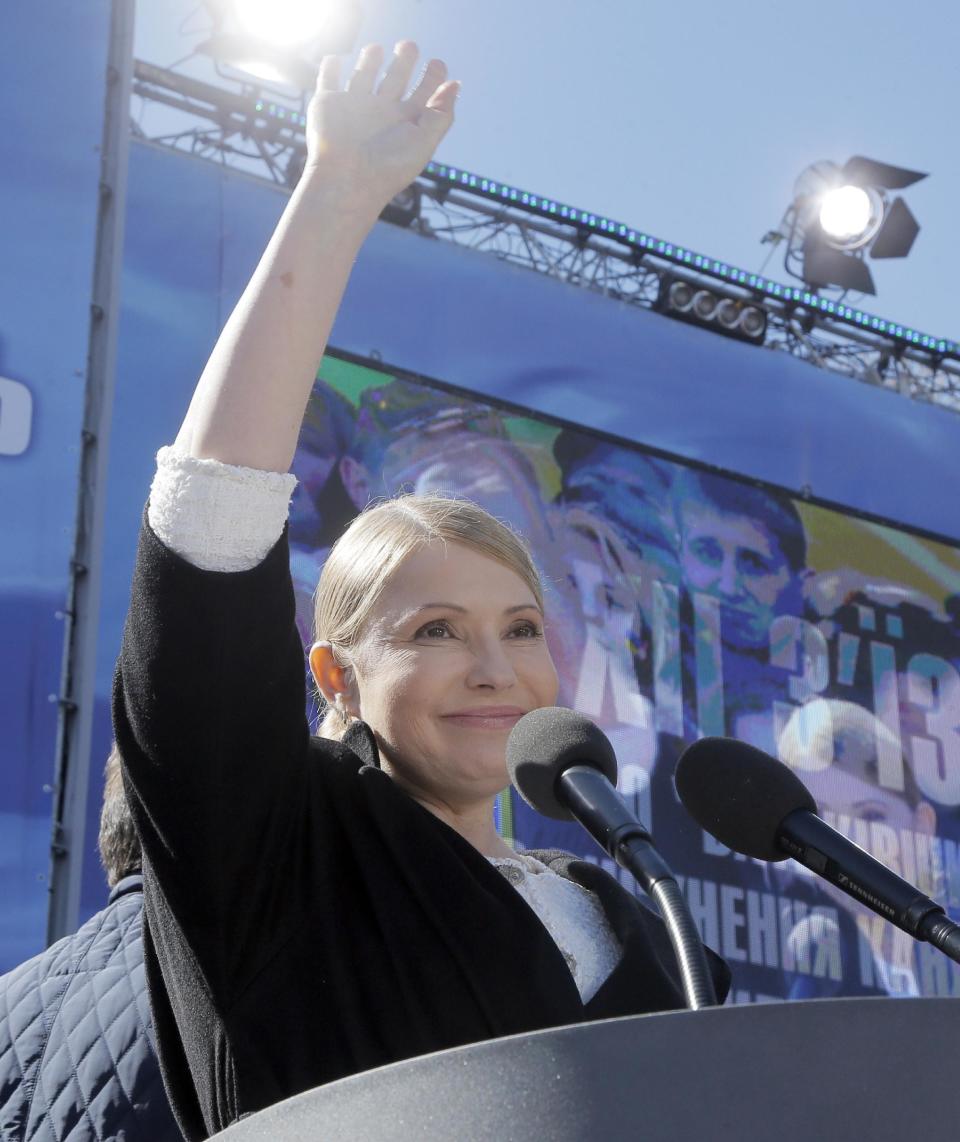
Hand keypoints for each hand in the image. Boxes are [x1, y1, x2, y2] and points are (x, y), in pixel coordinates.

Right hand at [303, 41, 458, 210]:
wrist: (347, 179)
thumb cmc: (388, 166)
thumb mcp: (424, 141)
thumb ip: (441, 114)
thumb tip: (455, 85)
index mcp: (405, 122)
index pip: (423, 94)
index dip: (432, 78)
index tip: (438, 63)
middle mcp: (381, 113)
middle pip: (395, 79)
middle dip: (403, 61)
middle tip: (409, 45)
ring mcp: (355, 107)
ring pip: (363, 76)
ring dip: (369, 60)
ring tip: (376, 49)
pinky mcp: (328, 104)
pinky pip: (328, 80)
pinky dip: (330, 67)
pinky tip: (335, 60)